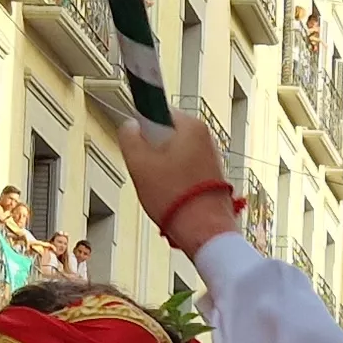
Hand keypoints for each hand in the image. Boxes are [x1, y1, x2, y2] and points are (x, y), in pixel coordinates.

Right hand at [119, 113, 239, 254]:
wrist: (205, 231)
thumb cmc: (176, 198)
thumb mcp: (139, 164)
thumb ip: (129, 138)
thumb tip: (129, 126)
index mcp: (191, 126)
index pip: (157, 110)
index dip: (142, 127)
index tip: (137, 143)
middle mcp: (205, 138)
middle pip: (165, 135)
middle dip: (152, 151)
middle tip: (147, 170)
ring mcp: (211, 158)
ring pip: (174, 155)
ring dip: (162, 168)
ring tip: (161, 188)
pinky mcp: (212, 176)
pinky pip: (184, 171)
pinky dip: (174, 181)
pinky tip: (171, 196)